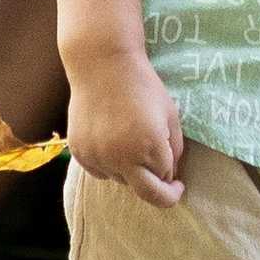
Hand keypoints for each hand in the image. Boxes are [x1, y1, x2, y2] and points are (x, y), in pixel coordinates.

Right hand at [66, 50, 185, 206]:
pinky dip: (110, 166)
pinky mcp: (81, 152)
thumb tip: (168, 173)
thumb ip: (174, 148)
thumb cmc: (142, 86)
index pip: (166, 178)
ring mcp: (99, 156)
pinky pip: (101, 172)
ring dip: (132, 171)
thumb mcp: (170, 114)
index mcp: (149, 145)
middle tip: (170, 189)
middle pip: (146, 194)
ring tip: (133, 144)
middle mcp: (122, 156)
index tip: (178, 181)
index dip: (173, 178)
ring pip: (122, 180)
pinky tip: (113, 144)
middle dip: (162, 195)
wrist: (103, 65)